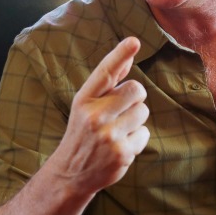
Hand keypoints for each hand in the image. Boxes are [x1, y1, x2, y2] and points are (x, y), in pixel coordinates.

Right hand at [51, 36, 149, 195]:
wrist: (70, 173)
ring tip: (118, 131)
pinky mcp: (122, 152)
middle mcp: (95, 116)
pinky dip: (137, 139)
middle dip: (135, 98)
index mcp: (84, 100)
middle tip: (121, 111)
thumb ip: (108, 84)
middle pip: (136, 89)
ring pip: (143, 111)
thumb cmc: (82, 133)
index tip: (134, 41)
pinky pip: (145, 133)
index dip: (120, 54)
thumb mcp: (86, 107)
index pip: (104, 72)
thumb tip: (128, 55)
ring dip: (136, 120)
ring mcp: (109, 135)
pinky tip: (121, 146)